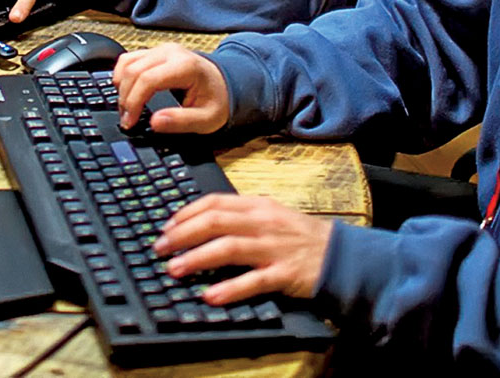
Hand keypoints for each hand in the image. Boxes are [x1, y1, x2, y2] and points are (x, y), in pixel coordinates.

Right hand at [111, 43, 229, 133]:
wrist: (225, 83)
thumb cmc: (217, 99)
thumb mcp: (207, 119)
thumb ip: (181, 122)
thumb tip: (155, 123)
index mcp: (185, 66)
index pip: (148, 79)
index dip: (134, 102)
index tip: (130, 122)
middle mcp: (171, 53)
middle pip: (133, 70)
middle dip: (125, 98)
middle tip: (126, 120)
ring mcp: (161, 50)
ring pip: (127, 62)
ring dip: (121, 87)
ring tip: (126, 109)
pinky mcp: (155, 52)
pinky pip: (130, 59)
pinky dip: (123, 75)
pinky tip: (126, 92)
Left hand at [153, 194, 333, 303]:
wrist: (339, 254)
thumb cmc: (298, 236)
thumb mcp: (269, 216)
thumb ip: (238, 217)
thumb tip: (198, 225)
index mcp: (256, 206)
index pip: (214, 203)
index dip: (186, 214)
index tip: (166, 227)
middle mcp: (262, 223)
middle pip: (215, 222)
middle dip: (183, 235)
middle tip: (160, 248)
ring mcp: (273, 247)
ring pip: (229, 248)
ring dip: (198, 258)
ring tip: (175, 269)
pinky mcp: (284, 273)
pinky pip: (254, 281)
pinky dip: (231, 288)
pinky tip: (211, 296)